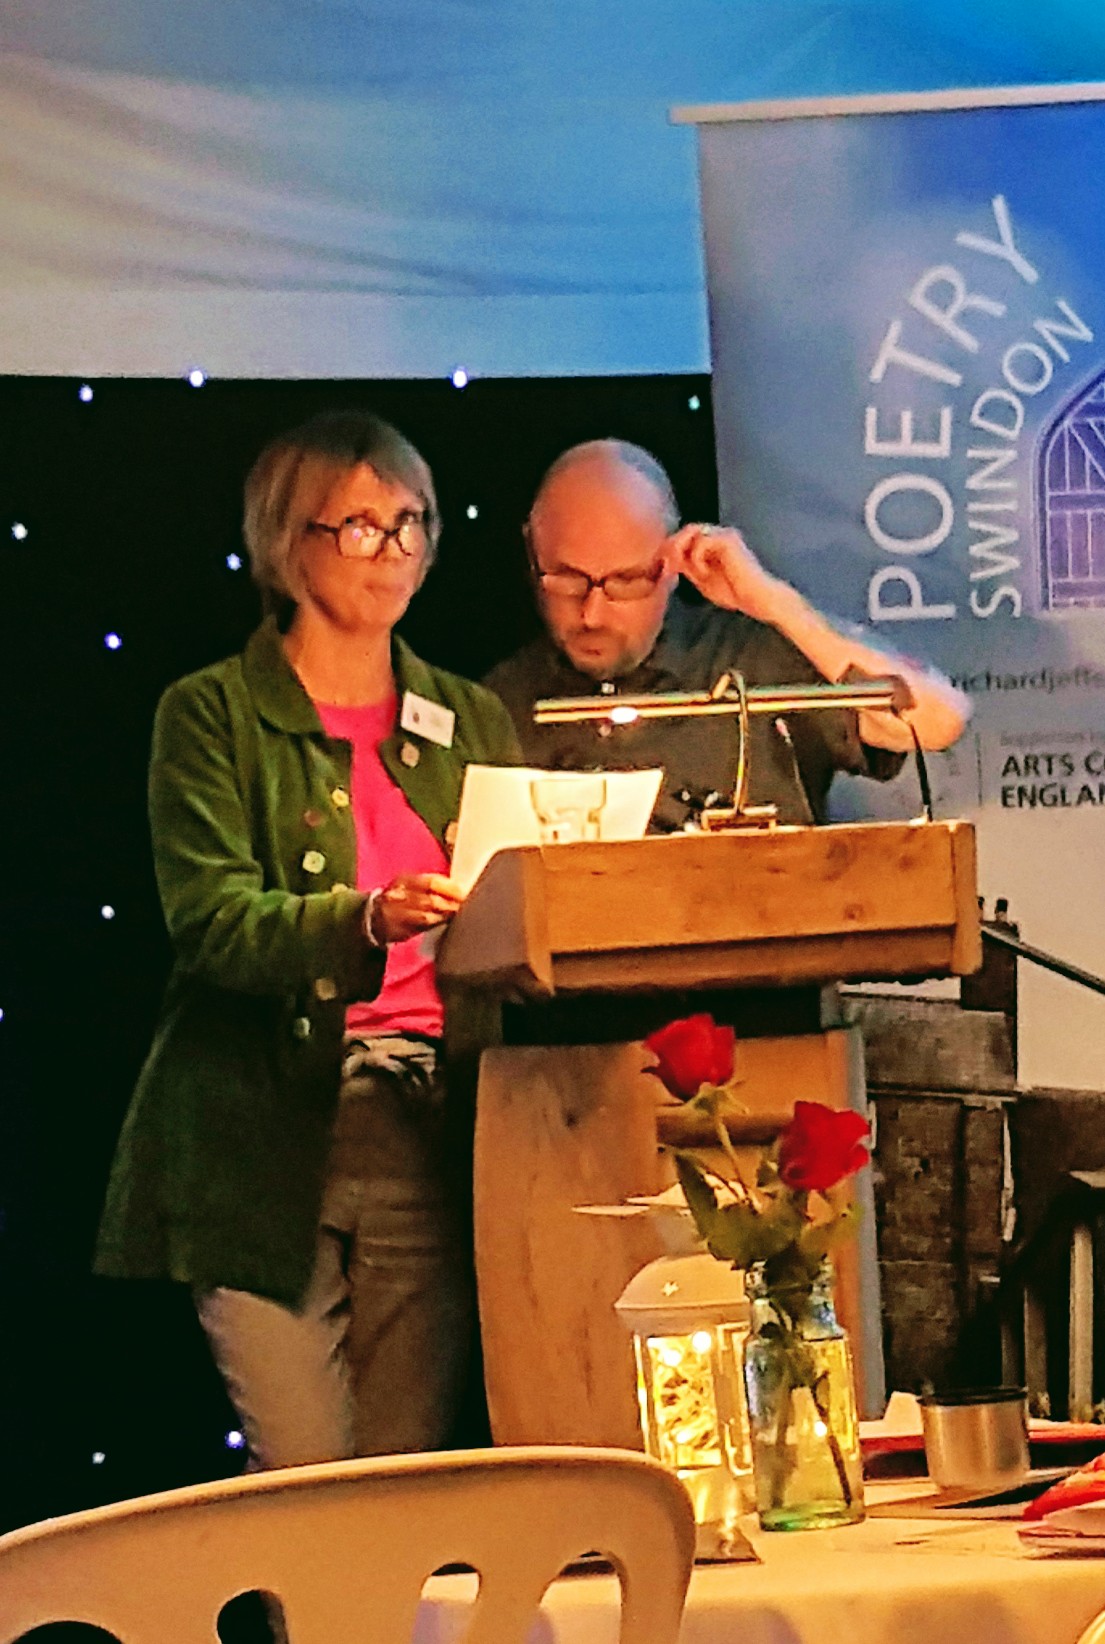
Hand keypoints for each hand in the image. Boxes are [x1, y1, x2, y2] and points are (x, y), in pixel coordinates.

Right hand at [370, 873, 465, 944]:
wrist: (373, 916)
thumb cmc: (401, 898)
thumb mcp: (412, 885)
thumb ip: (432, 886)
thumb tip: (459, 889)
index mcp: (404, 880)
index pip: (431, 882)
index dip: (450, 888)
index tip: (464, 894)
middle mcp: (398, 895)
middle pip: (430, 900)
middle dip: (450, 905)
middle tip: (463, 908)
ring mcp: (395, 913)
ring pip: (425, 916)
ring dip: (443, 917)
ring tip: (455, 917)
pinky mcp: (396, 930)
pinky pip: (419, 929)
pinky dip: (433, 927)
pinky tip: (442, 925)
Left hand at [667, 523, 785, 623]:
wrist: (754, 598)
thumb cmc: (733, 591)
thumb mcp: (700, 578)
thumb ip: (686, 565)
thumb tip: (666, 557)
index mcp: (713, 543)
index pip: (685, 536)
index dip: (670, 548)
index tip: (663, 566)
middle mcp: (719, 534)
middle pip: (686, 529)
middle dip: (672, 546)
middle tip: (667, 566)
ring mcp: (724, 534)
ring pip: (691, 531)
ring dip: (681, 550)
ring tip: (681, 568)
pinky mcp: (727, 539)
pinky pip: (701, 542)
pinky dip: (696, 559)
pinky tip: (704, 574)